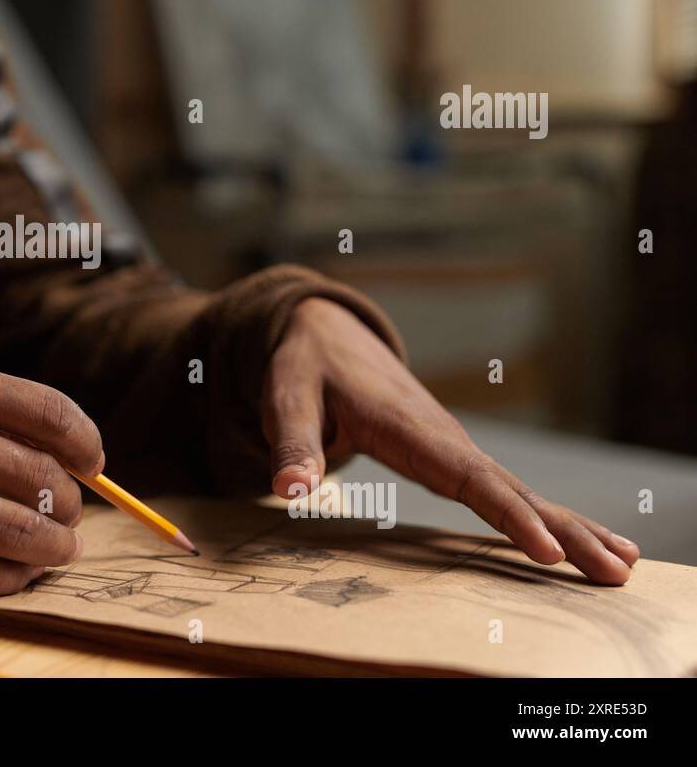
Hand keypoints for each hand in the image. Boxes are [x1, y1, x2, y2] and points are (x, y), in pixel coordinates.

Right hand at [0, 358, 102, 594]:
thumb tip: (64, 456)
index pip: (50, 413)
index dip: (86, 447)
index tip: (93, 465)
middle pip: (41, 479)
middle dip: (71, 507)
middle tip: (70, 519)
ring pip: (16, 532)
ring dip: (51, 550)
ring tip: (56, 552)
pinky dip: (5, 580)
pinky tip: (13, 575)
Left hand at [261, 298, 639, 583]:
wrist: (322, 335)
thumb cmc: (303, 367)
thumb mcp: (284, 399)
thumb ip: (290, 444)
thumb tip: (289, 490)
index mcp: (406, 425)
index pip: (466, 474)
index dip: (506, 513)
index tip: (545, 550)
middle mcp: (441, 435)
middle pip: (512, 488)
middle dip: (565, 528)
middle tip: (616, 570)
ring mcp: (451, 446)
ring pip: (518, 490)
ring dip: (570, 525)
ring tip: (621, 562)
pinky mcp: (450, 456)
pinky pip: (503, 490)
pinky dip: (544, 515)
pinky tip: (576, 540)